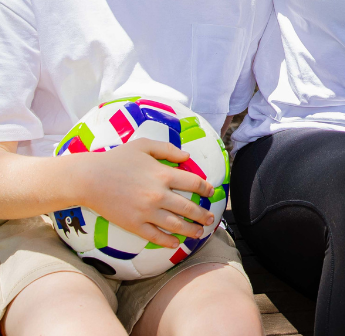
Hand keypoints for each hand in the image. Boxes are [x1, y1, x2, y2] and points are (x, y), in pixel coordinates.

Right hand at [75, 138, 215, 248]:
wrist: (89, 179)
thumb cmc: (117, 159)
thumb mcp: (144, 146)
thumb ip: (168, 149)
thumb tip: (187, 156)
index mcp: (163, 174)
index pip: (194, 183)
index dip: (206, 188)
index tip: (211, 192)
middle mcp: (158, 195)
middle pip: (189, 207)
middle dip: (203, 215)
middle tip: (211, 219)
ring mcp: (146, 212)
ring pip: (175, 225)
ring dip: (191, 230)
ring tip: (200, 233)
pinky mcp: (134, 224)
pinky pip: (155, 236)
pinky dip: (168, 241)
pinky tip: (176, 243)